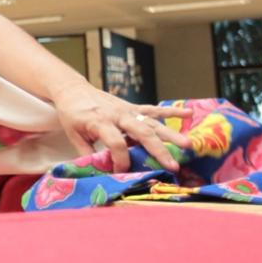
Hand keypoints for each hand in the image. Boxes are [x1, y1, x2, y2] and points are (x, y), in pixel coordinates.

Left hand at [51, 81, 192, 171]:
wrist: (72, 89)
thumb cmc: (72, 114)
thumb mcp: (74, 135)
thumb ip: (87, 154)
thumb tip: (99, 173)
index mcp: (100, 122)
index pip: (116, 143)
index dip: (120, 160)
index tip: (121, 172)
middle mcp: (117, 115)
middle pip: (141, 132)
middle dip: (158, 150)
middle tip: (173, 165)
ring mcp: (127, 110)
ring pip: (152, 122)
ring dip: (170, 133)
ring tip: (187, 145)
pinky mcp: (132, 107)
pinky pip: (153, 109)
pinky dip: (171, 111)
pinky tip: (189, 113)